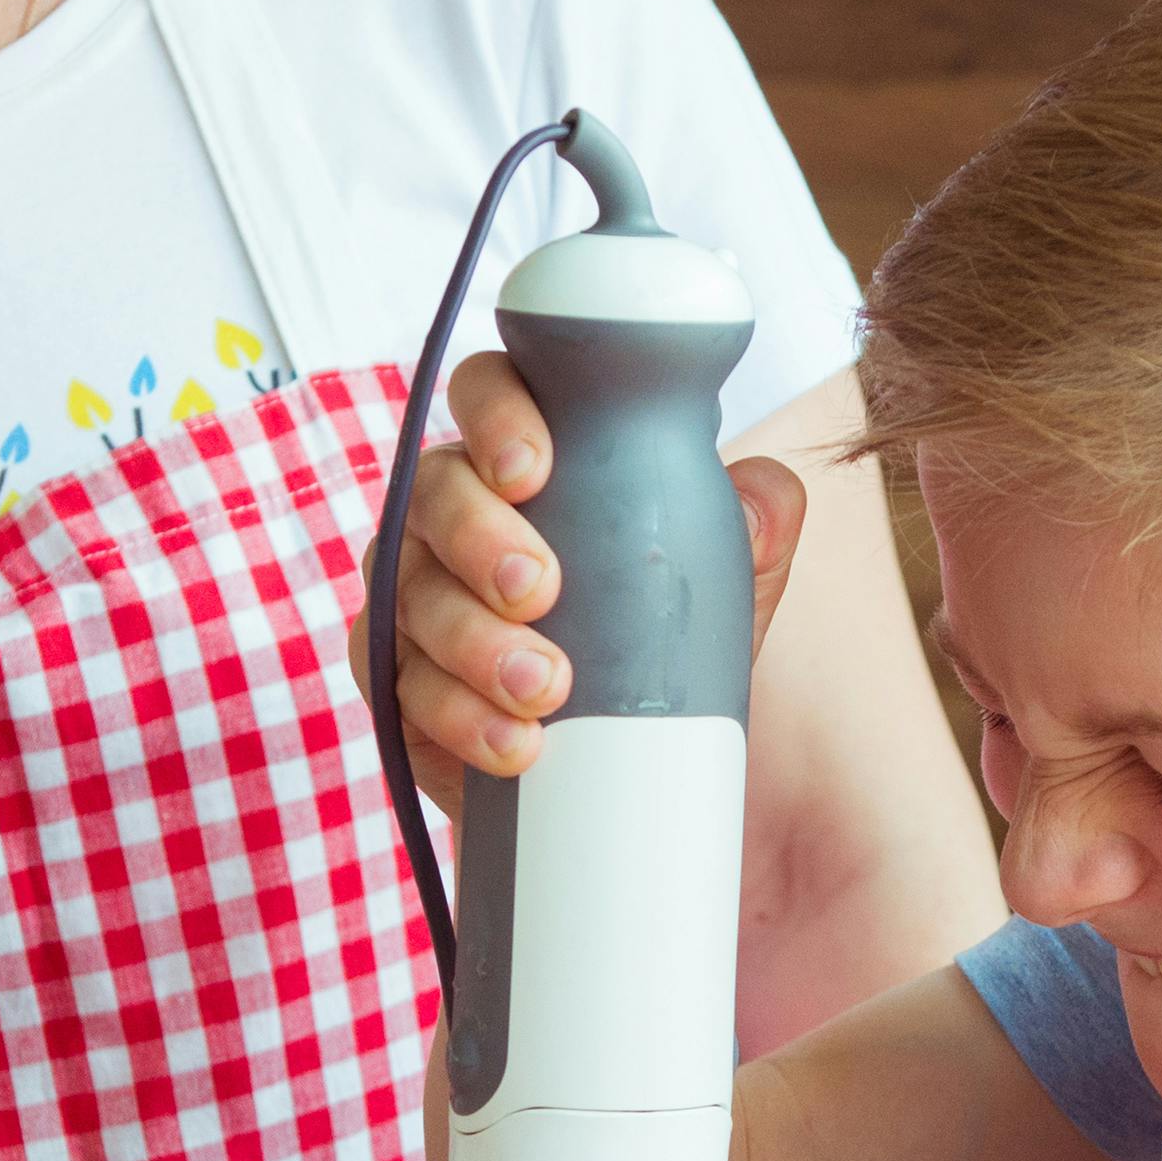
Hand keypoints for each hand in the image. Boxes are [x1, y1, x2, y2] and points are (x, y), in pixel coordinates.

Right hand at [377, 351, 805, 801]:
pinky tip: (512, 745)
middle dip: (481, 537)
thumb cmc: (658, 644)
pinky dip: (457, 718)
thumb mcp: (719, 587)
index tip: (533, 469)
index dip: (496, 413)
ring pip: (415, 595)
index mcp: (524, 457)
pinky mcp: (397, 676)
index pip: (487, 391)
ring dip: (476, 643)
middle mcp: (454, 512)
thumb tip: (764, 497)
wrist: (622, 770)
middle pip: (435, 491)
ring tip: (545, 692)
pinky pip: (402, 686)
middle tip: (540, 589)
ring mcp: (415, 591)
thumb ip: (751, 527)